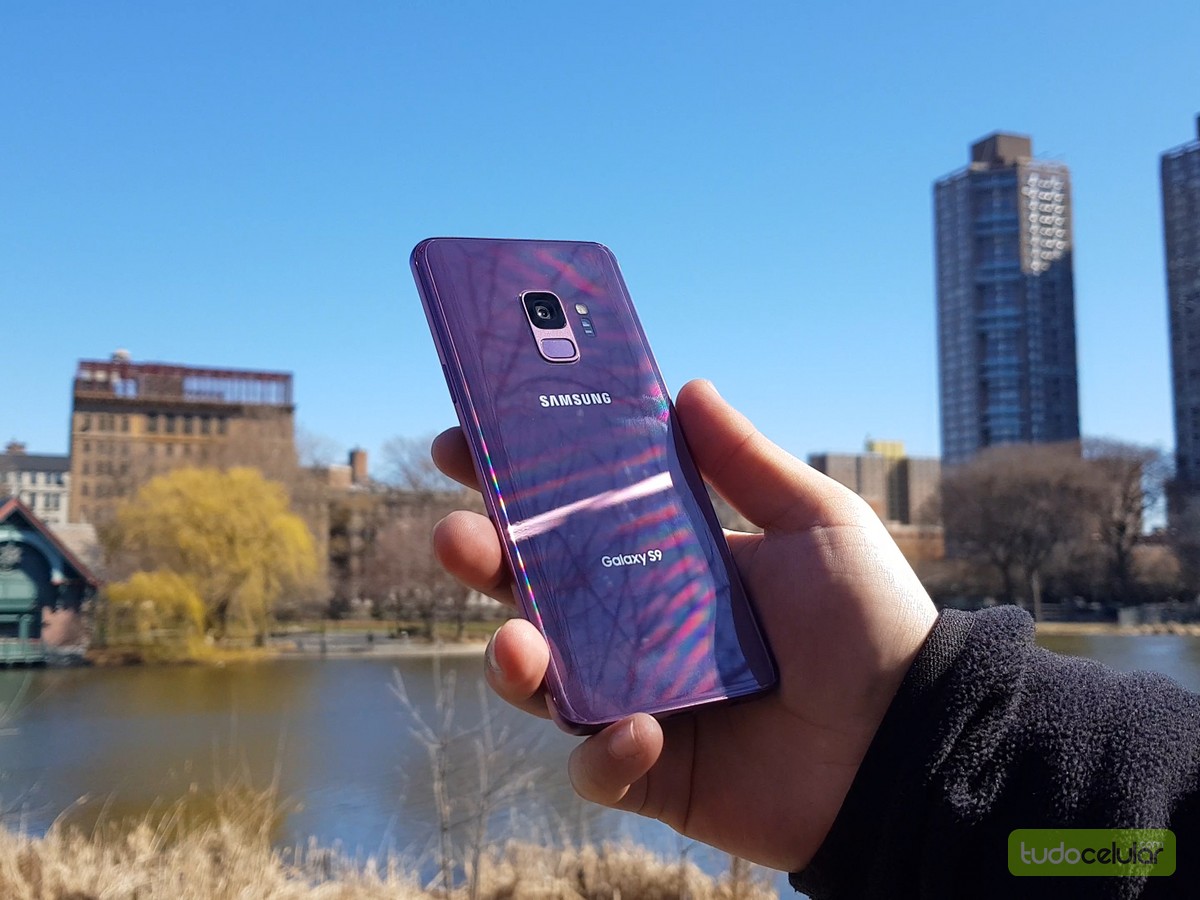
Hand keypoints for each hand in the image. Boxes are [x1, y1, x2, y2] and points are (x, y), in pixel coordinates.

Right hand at [430, 379, 936, 870]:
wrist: (907, 738)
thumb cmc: (868, 622)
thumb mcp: (813, 522)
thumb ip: (745, 461)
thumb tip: (688, 387)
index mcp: (661, 562)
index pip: (569, 517)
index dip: (511, 483)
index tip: (466, 445)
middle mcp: (634, 627)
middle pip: (531, 591)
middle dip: (482, 560)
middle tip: (458, 534)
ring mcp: (634, 698)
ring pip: (538, 679)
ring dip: (511, 659)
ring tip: (518, 643)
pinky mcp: (649, 769)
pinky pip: (593, 766)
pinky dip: (603, 753)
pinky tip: (643, 732)